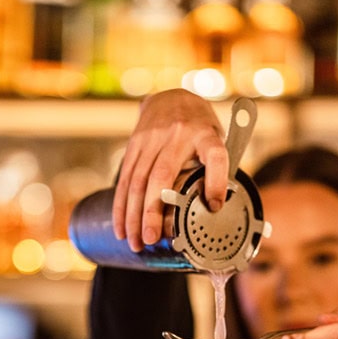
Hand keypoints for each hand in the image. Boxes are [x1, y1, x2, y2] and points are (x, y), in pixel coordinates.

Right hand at [113, 89, 228, 251]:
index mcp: (205, 134)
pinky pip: (125, 178)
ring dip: (134, 215)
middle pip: (162, 175)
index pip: (215, 155)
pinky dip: (121, 206)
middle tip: (151, 238)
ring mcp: (152, 139)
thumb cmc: (199, 128)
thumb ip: (214, 171)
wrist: (171, 96)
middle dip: (153, 210)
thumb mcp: (215, 140)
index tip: (214, 205)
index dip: (216, 181)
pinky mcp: (134, 145)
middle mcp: (177, 135)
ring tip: (135, 242)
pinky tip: (121, 227)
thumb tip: (214, 210)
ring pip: (138, 180)